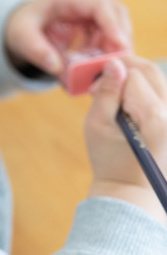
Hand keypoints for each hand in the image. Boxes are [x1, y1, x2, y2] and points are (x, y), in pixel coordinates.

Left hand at [4, 0, 131, 74]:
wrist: (20, 27)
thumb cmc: (21, 28)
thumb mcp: (21, 38)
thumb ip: (36, 51)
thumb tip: (55, 67)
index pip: (99, 5)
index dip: (113, 25)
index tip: (121, 46)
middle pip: (115, 12)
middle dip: (121, 37)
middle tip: (119, 62)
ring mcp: (89, 8)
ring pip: (115, 23)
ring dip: (114, 45)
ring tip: (105, 65)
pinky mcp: (92, 20)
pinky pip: (108, 33)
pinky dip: (106, 48)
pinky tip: (95, 62)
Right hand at [85, 56, 166, 219]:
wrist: (132, 190)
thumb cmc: (110, 160)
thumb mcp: (98, 125)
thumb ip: (107, 93)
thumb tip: (114, 64)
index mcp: (154, 116)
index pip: (133, 75)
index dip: (110, 75)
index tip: (93, 88)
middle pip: (151, 71)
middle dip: (125, 68)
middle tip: (103, 82)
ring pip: (159, 80)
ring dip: (135, 79)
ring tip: (115, 96)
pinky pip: (162, 94)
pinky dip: (145, 91)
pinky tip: (130, 104)